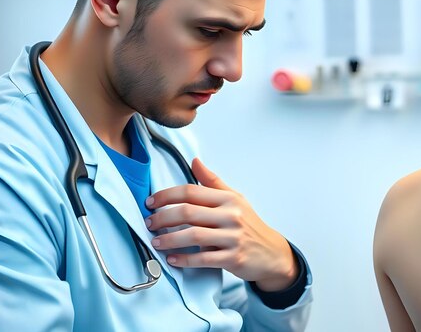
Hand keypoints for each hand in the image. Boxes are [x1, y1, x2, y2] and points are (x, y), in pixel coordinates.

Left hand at [145, 158, 297, 291]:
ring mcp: (232, 237)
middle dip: (162, 217)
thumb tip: (195, 161)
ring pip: (193, 236)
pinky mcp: (232, 258)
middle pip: (188, 212)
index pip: (191, 191)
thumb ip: (212, 181)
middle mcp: (231, 215)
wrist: (271, 252)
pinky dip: (184, 259)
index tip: (151, 202)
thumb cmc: (249, 224)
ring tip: (156, 241)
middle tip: (149, 222)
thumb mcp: (234, 198)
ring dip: (169, 239)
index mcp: (228, 199)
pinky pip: (202, 259)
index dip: (166, 195)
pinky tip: (172, 258)